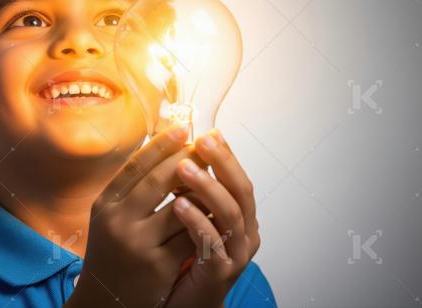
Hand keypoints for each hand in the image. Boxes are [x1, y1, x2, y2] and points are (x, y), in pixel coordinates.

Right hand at [66, 124, 201, 307]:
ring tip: (216, 175)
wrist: (104, 301)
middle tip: (207, 145)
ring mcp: (137, 244)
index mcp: (105, 204)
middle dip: (188, 159)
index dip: (162, 144)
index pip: (136, 165)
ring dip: (203, 189)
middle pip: (160, 179)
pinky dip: (206, 220)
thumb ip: (132, 188)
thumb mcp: (111, 216)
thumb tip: (164, 148)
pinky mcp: (158, 266)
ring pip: (182, 206)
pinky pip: (191, 235)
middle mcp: (117, 221)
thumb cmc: (113, 252)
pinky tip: (216, 211)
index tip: (184, 128)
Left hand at [164, 129, 260, 307]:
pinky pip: (212, 242)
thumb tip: (176, 150)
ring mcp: (235, 254)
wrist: (183, 303)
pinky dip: (196, 221)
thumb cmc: (184, 259)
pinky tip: (178, 205)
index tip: (208, 131)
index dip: (225, 155)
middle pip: (241, 191)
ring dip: (207, 187)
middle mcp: (245, 233)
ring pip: (229, 214)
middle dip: (221, 163)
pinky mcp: (220, 273)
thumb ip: (190, 190)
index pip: (237, 178)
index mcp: (240, 217)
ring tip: (183, 168)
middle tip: (201, 141)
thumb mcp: (189, 218)